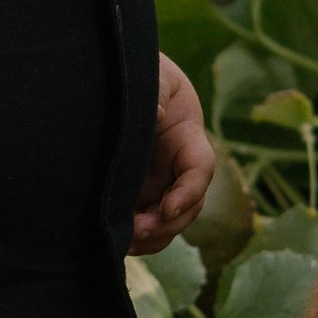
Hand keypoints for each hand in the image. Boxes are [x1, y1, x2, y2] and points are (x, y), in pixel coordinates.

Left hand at [133, 55, 212, 250]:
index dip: (189, 192)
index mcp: (188, 140)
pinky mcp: (138, 194)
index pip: (200, 169)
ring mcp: (159, 185)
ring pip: (167, 222)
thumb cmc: (145, 75)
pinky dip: (135, 237)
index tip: (169, 207)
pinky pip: (144, 223)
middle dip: (168, 223)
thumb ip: (157, 90)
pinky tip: (116, 243)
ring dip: (152, 237)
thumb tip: (157, 114)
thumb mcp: (154, 74)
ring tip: (125, 243)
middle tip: (140, 230)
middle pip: (187, 205)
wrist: (123, 84)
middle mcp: (178, 169)